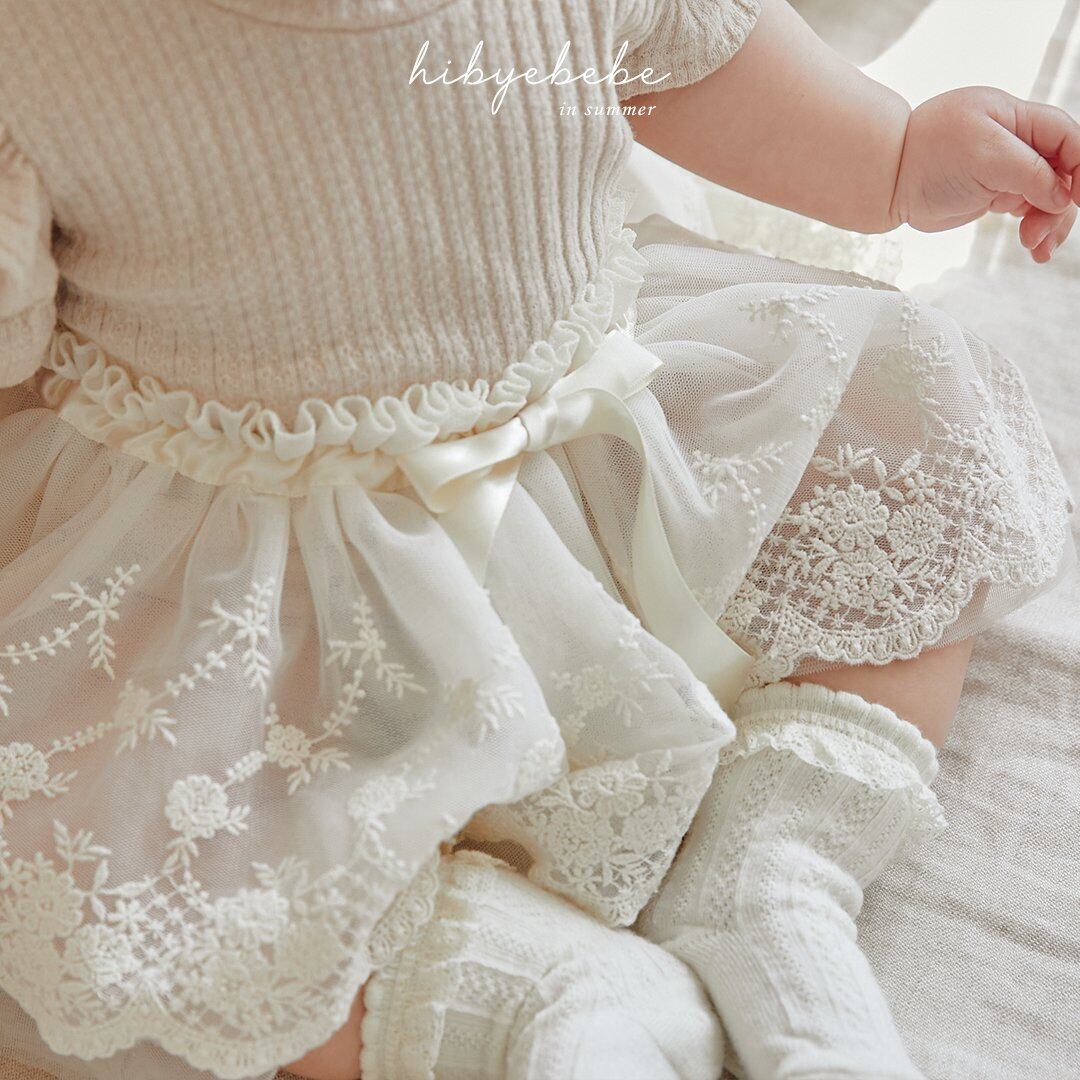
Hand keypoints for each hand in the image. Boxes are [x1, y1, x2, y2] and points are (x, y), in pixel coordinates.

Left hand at [890, 86, 1079, 262]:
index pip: (1067, 137)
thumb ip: (1029, 172)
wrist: (886, 183)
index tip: (1079, 199)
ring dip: (1050, 223)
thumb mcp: (984, 156)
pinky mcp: (995, 193)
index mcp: (1015, 117)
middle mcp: (1015, 141)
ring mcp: (1006, 169)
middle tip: (1041, 235)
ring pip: (1049, 195)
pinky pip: (1029, 210)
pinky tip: (1036, 250)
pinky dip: (1036, 229)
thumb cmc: (926, 158)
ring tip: (1036, 248)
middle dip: (1060, 205)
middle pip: (1062, 172)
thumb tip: (1062, 195)